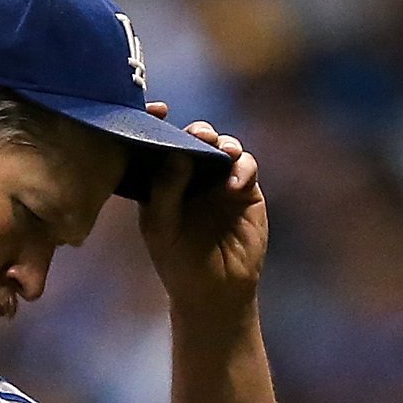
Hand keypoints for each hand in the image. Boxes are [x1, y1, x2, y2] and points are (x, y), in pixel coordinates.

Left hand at [137, 107, 266, 317]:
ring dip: (221, 144)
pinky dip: (242, 167)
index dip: (157, 122)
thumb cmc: (179, 263)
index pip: (156, 143)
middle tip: (199, 136)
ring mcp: (218, 180)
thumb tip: (176, 153)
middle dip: (196, 132)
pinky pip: (246, 166)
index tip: (159, 108)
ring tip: (219, 153)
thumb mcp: (161, 229)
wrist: (216, 293)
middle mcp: (189, 175)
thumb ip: (164, 191)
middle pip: (192, 138)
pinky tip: (235, 182)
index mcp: (160, 180)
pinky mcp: (245, 190)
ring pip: (222, 146)